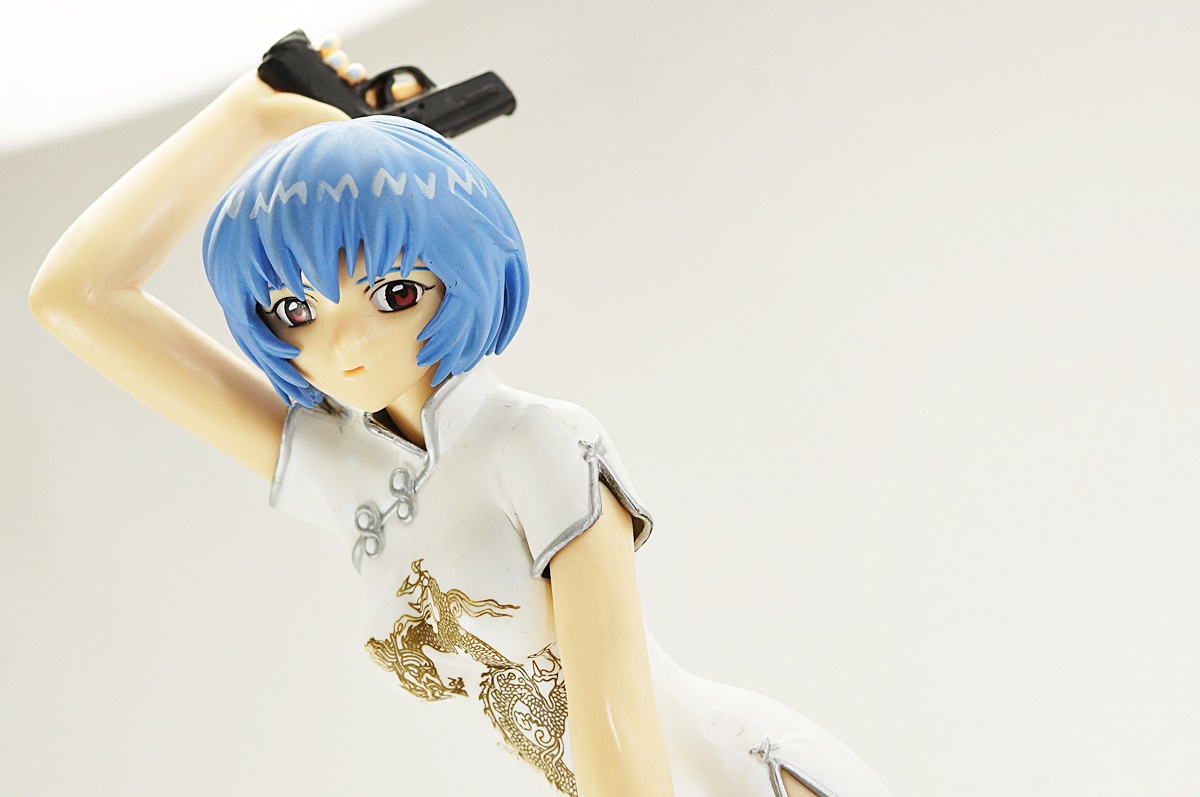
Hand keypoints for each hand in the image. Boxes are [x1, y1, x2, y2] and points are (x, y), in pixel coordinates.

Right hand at [224, 32, 423, 141]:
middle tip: (349, 73)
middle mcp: (324, 93)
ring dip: (340, 56)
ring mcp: (310, 77)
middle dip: (352, 70)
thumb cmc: (291, 121)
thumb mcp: (332, 123)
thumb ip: (356, 124)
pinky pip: (318, 46)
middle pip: (348, 75)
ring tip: (334, 60)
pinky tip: (328, 45)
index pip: (360, 97)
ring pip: (335, 59)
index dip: (370, 87)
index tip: (374, 83)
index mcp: (335, 109)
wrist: (257, 108)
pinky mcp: (297, 61)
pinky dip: (327, 43)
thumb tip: (384, 126)